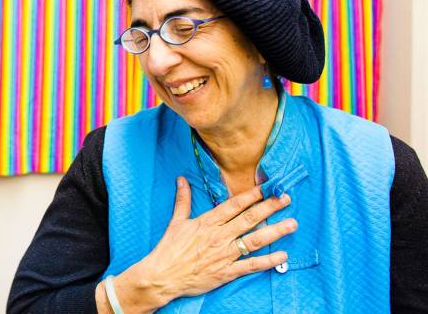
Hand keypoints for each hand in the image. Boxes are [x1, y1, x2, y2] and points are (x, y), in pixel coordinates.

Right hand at [97, 177, 295, 313]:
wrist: (164, 276)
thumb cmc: (169, 249)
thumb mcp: (176, 221)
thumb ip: (183, 200)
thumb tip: (181, 179)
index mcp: (207, 222)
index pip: (233, 205)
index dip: (251, 196)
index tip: (266, 188)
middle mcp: (219, 236)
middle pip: (249, 219)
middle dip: (269, 208)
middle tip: (286, 199)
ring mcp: (224, 255)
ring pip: (254, 240)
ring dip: (275, 231)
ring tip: (292, 224)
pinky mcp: (227, 272)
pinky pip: (251, 265)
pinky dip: (268, 261)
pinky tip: (282, 255)